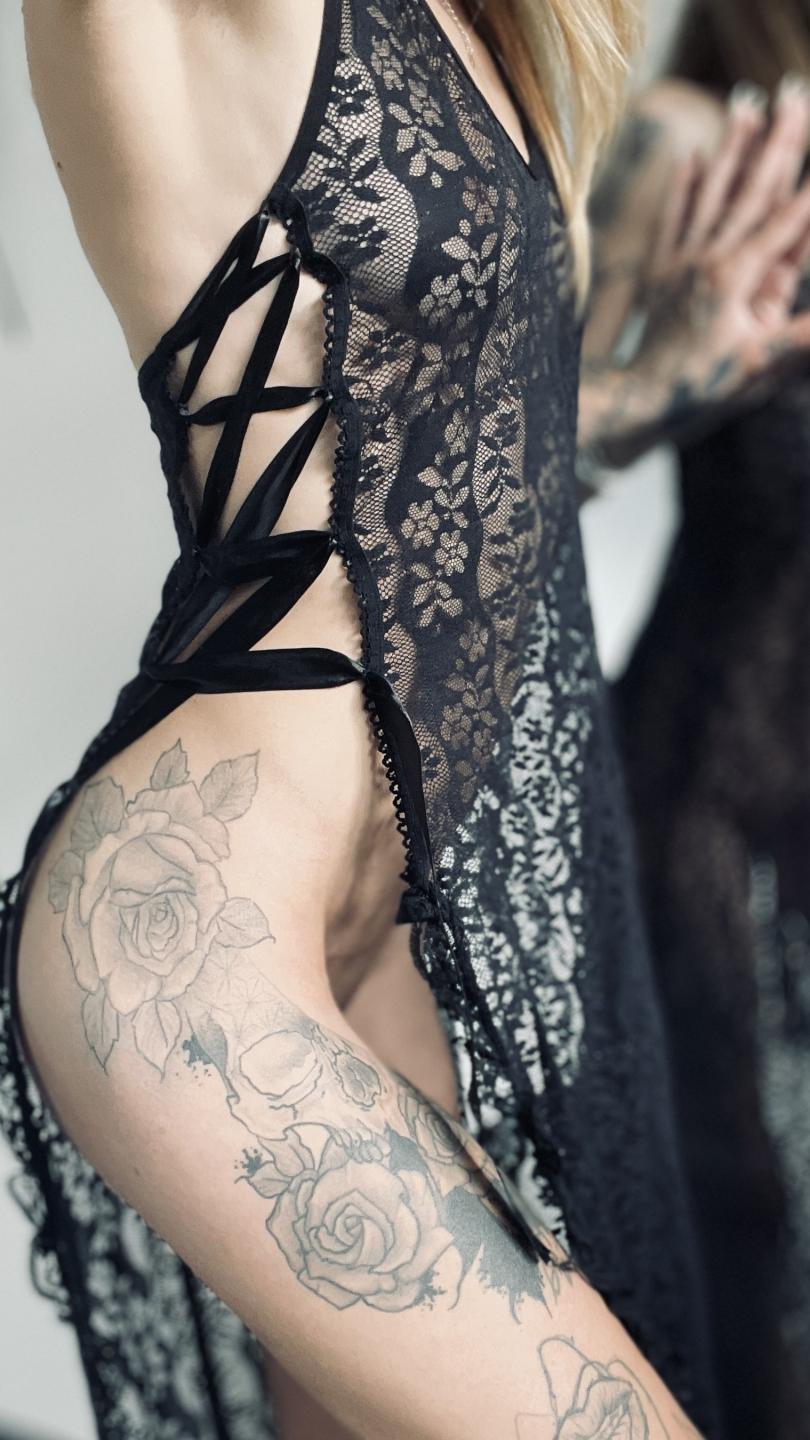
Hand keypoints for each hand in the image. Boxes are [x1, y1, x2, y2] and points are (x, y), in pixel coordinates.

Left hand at [637, 77, 809, 417]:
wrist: (634, 404)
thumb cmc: (699, 390)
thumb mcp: (758, 367)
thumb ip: (801, 337)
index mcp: (736, 278)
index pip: (784, 219)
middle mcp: (708, 258)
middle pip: (751, 190)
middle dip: (778, 141)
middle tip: (795, 93)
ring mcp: (681, 261)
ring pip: (712, 192)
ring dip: (733, 147)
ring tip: (749, 101)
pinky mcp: (660, 273)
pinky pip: (673, 218)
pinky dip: (682, 187)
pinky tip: (692, 156)